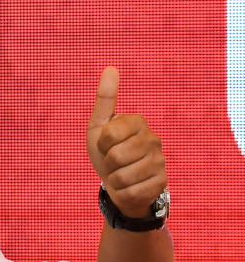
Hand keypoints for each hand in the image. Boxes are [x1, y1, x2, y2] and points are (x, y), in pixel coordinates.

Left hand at [86, 67, 166, 217]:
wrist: (118, 183)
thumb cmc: (106, 151)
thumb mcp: (99, 126)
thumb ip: (105, 99)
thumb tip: (110, 68)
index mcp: (137, 122)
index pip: (108, 135)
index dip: (101, 144)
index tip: (105, 144)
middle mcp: (153, 139)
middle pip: (115, 157)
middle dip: (107, 163)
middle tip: (113, 162)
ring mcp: (160, 161)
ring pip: (122, 177)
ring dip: (114, 180)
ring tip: (121, 173)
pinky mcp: (162, 182)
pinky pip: (132, 192)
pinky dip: (123, 193)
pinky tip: (130, 186)